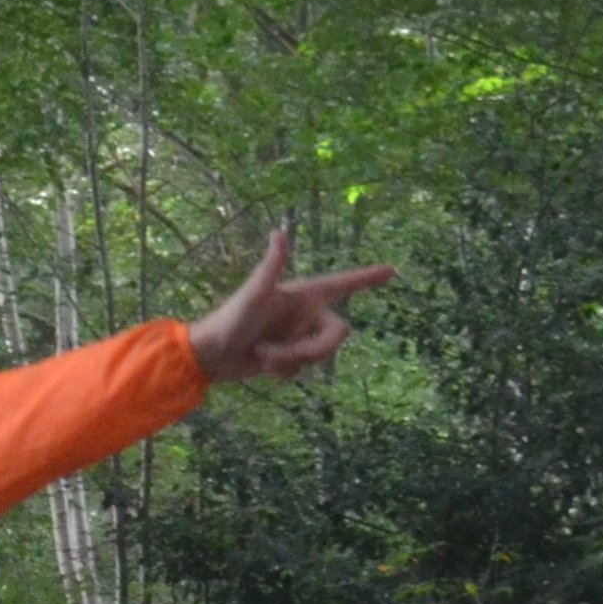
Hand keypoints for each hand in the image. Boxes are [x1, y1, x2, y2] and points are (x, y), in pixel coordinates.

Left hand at [185, 227, 391, 385]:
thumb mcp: (253, 293)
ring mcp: (298, 335)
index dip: (367, 277)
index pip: (343, 283)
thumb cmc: (230, 318)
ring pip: (319, 356)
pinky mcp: (290, 356)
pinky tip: (264, 366)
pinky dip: (284, 371)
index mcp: (303, 295)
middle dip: (310, 351)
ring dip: (290, 360)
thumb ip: (271, 266)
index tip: (392, 270)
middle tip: (272, 353)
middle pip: (337, 335)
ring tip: (261, 354)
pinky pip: (303, 369)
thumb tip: (280, 233)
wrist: (210, 354)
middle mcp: (305, 314)